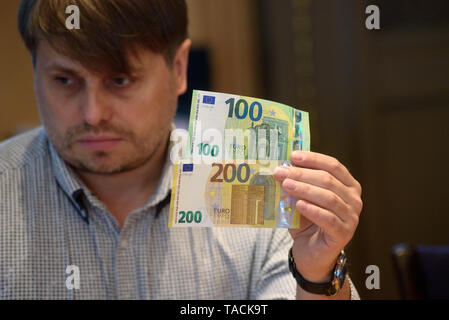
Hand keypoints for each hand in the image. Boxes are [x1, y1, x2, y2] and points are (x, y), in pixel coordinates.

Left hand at [274, 150, 362, 282]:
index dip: (313, 159)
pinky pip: (328, 218)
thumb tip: (281, 168)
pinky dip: (313, 210)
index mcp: (347, 185)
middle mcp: (353, 199)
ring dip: (304, 189)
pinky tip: (299, 205)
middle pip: (328, 180)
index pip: (333, 165)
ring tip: (286, 185)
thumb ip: (296, 184)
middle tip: (281, 172)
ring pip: (328, 197)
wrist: (310, 252)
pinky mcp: (344, 233)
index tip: (293, 156)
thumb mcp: (300, 198)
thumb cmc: (306, 222)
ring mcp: (351, 217)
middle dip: (302, 174)